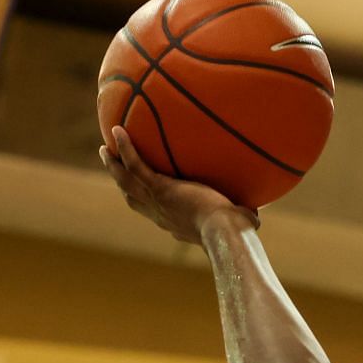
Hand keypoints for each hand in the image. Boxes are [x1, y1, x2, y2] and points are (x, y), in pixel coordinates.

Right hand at [99, 126, 254, 244]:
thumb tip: (257, 216)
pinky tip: (118, 129)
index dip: (148, 204)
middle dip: (123, 184)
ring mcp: (156, 201)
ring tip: (105, 149)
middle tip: (114, 169)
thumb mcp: (238, 223)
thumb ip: (243, 216)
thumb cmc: (236, 232)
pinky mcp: (158, 188)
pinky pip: (135, 164)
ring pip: (126, 181)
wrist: (224, 232)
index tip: (146, 196)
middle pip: (133, 198)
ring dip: (113, 165)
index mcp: (175, 223)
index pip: (156, 212)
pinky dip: (125, 148)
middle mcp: (160, 214)